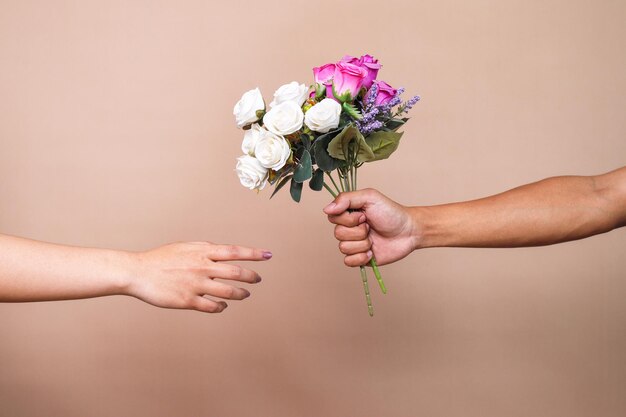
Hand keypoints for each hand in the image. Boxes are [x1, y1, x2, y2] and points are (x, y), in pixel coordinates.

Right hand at [125, 242, 270, 312]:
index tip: (268, 255)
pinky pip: (212, 306)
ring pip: (228, 292)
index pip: (235, 252)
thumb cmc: (161, 258)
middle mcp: (202, 267)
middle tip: (257, 279)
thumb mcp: (185, 246)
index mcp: (202, 252)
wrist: (137, 272)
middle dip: (251, 276)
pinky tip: (223, 306)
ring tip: (245, 294)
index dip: (254, 254)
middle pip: (236, 273)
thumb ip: (205, 249)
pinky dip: (221, 307)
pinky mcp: (188, 301)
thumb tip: (223, 252)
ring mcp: (196, 285)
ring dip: (240, 294)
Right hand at [323, 189, 417, 266]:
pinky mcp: (360, 258)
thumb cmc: (391, 213)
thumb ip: (346, 199)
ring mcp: (355, 244)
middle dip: (358, 231)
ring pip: (343, 248)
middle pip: (338, 234)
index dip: (347, 219)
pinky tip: (372, 252)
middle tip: (371, 226)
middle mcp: (349, 228)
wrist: (409, 232)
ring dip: (362, 244)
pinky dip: (361, 257)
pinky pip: (348, 262)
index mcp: (349, 213)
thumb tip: (326, 209)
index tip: (363, 215)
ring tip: (374, 239)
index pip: (332, 218)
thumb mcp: (370, 197)